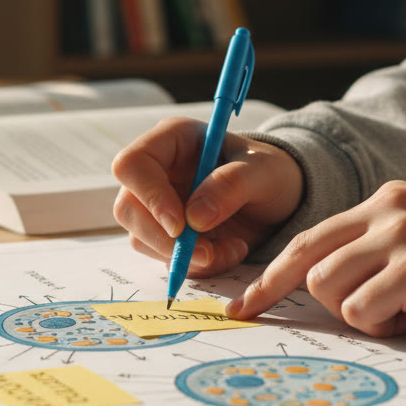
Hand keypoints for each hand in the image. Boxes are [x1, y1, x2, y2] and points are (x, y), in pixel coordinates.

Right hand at [112, 117, 302, 275]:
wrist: (278, 199)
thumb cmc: (269, 171)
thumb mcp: (263, 171)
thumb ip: (231, 185)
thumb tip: (194, 217)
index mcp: (171, 140)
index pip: (132, 164)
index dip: (149, 196)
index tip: (180, 225)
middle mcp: (156, 171)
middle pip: (127, 208)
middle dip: (164, 239)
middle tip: (207, 253)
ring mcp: (157, 205)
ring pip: (142, 239)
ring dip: (185, 256)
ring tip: (233, 248)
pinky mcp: (166, 234)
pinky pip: (164, 258)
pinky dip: (196, 266)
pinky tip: (229, 251)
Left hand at [228, 180, 405, 336]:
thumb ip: (372, 249)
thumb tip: (317, 287)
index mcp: (382, 201)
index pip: (309, 237)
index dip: (271, 275)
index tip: (244, 304)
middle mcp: (385, 212)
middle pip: (307, 261)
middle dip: (289, 296)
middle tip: (277, 317)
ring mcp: (399, 238)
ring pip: (329, 288)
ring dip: (357, 314)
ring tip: (398, 312)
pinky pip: (361, 310)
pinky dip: (382, 325)